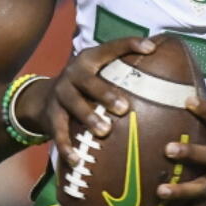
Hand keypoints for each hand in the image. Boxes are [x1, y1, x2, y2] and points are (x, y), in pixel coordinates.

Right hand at [23, 36, 154, 164]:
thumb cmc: (86, 83)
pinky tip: (78, 160)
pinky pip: (58, 132)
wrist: (42, 97)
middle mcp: (73, 74)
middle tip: (125, 108)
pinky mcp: (51, 116)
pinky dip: (67, 147)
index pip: (111, 48)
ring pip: (74, 106)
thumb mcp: (99, 69)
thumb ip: (125, 67)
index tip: (151, 48)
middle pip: (89, 82)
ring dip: (89, 118)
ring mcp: (60, 95)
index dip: (130, 45)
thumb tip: (164, 61)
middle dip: (106, 94)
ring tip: (105, 131)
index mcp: (90, 59)